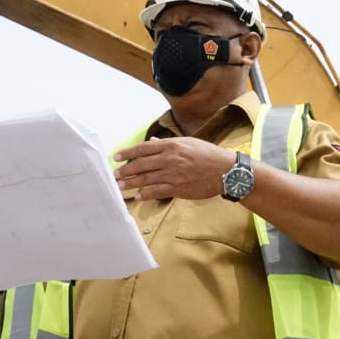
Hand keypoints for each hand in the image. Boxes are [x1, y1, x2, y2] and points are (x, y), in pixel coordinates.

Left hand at [113, 137, 236, 200]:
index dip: (127, 153)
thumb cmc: (208, 155)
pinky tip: (138, 195)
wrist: (225, 171)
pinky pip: (157, 191)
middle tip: (114, 175)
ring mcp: (173, 174)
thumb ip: (167, 144)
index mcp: (171, 145)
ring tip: (120, 186)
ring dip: (131, 183)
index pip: (143, 148)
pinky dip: (146, 193)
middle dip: (125, 170)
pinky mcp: (177, 188)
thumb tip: (151, 143)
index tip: (116, 156)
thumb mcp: (188, 143)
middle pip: (141, 165)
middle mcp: (169, 159)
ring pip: (146, 179)